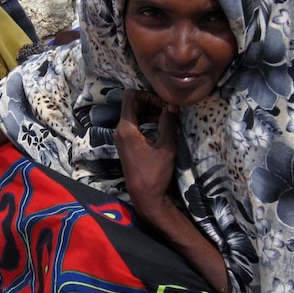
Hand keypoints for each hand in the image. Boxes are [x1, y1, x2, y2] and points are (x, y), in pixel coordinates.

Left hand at [114, 89, 179, 219]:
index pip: (130, 96)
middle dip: (151, 103)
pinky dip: (147, 122)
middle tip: (168, 110)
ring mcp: (122, 138)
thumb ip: (168, 123)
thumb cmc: (155, 173)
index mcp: (126, 128)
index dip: (148, 95)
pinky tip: (161, 128)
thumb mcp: (166, 147)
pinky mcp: (127, 145)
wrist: (146, 197)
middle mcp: (120, 131)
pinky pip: (135, 125)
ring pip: (134, 114)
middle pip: (132, 104)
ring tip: (168, 118)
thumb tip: (173, 104)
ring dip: (150, 112)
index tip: (163, 104)